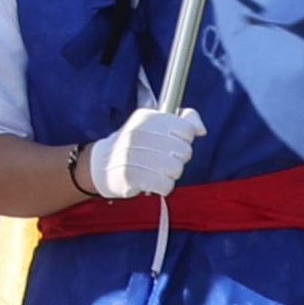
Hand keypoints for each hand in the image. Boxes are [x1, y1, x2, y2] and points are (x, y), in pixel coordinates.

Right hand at [85, 104, 206, 199]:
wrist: (101, 164)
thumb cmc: (135, 144)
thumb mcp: (155, 124)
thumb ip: (183, 120)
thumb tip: (201, 130)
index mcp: (147, 117)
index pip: (186, 129)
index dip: (183, 140)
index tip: (170, 143)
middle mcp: (138, 133)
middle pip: (184, 152)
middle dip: (177, 159)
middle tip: (161, 159)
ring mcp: (133, 154)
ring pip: (176, 169)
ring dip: (169, 174)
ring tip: (156, 171)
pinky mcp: (130, 176)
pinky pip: (165, 186)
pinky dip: (162, 187)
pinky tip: (151, 181)